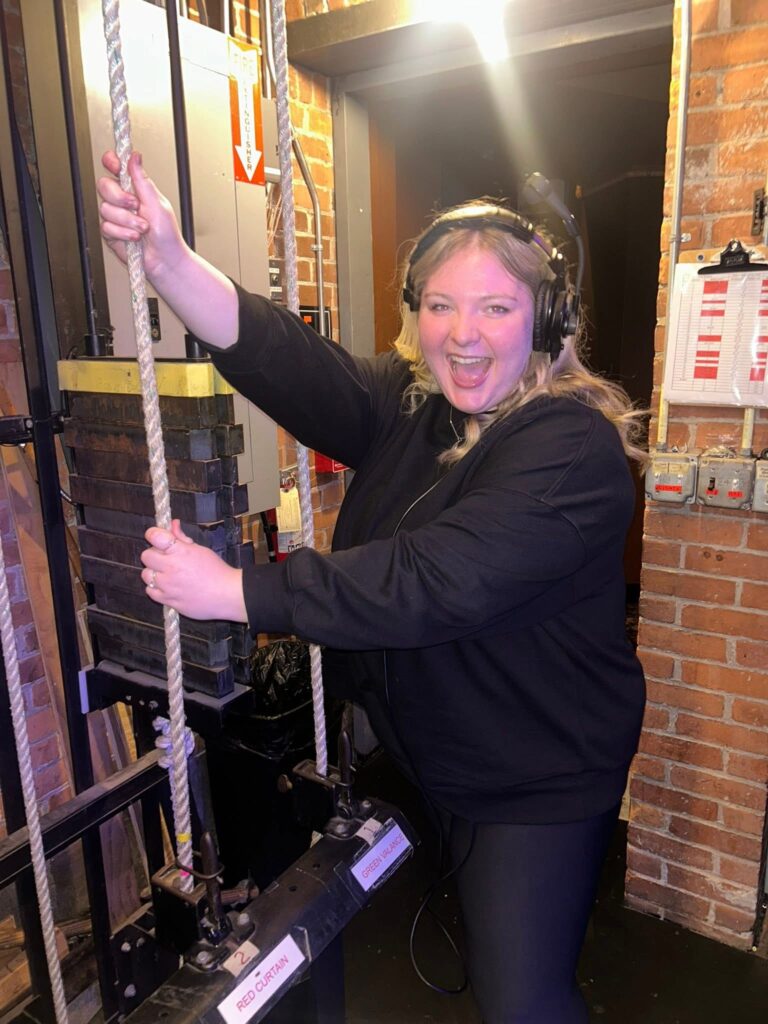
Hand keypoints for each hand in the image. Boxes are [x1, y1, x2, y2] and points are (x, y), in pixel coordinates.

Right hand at [97, 150, 185, 281]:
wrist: (165, 260)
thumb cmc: (166, 233)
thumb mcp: (157, 202)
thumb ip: (142, 180)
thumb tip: (135, 156)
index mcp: (134, 189)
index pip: (115, 168)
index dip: (111, 162)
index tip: (115, 164)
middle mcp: (122, 201)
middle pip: (104, 185)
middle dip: (120, 197)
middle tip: (136, 205)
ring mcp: (115, 217)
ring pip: (105, 208)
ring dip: (127, 220)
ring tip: (143, 228)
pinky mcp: (110, 233)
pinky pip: (106, 227)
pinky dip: (123, 233)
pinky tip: (134, 238)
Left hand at [140, 520, 247, 622]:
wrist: (227, 594)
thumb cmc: (217, 571)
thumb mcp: (201, 549)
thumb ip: (182, 537)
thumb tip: (172, 524)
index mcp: (180, 551)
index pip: (154, 536)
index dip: (153, 534)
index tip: (157, 536)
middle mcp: (171, 567)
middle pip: (146, 555)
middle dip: (154, 555)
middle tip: (165, 558)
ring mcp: (168, 585)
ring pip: (145, 575)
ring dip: (154, 573)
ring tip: (167, 574)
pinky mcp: (168, 600)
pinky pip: (150, 592)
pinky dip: (156, 588)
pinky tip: (167, 586)